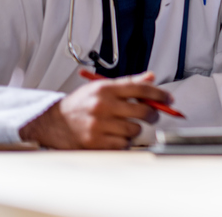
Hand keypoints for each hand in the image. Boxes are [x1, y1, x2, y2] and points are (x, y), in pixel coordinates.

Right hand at [19, 72, 168, 148]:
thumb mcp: (100, 88)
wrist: (51, 122)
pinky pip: (123, 144)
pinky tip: (115, 136)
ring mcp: (99, 125)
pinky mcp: (95, 142)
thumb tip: (151, 77)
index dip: (160, 94)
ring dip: (134, 130)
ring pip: (135, 130)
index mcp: (106, 89)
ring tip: (124, 126)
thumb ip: (127, 83)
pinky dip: (124, 142)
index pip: (141, 88)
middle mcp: (103, 105)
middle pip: (143, 111)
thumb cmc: (79, 105)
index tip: (169, 99)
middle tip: (152, 115)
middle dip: (153, 114)